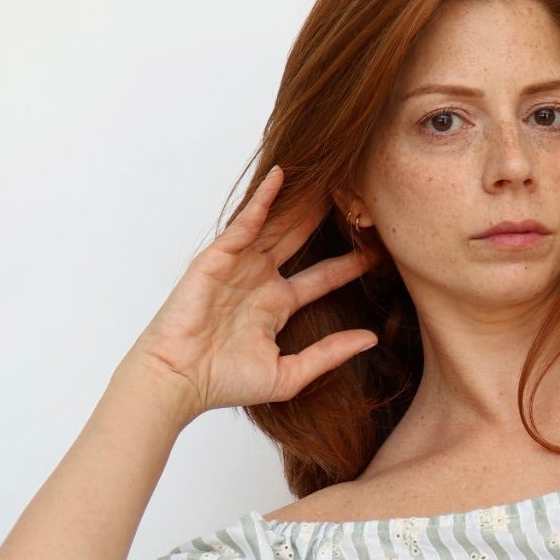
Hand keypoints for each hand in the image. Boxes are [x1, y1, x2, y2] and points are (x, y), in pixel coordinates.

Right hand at [125, 164, 379, 416]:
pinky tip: (281, 177)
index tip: (379, 250)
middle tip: (358, 196)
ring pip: (276, 225)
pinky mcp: (217, 258)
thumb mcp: (290, 373)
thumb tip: (371, 338)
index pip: (322, 276)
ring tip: (329, 177)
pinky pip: (245, 223)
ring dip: (299, 202)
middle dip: (326, 220)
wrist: (181, 380)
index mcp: (277, 305)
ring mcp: (239, 266)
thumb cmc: (225, 382)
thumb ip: (329, 354)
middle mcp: (259, 280)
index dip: (349, 263)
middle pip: (301, 240)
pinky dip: (262, 201)